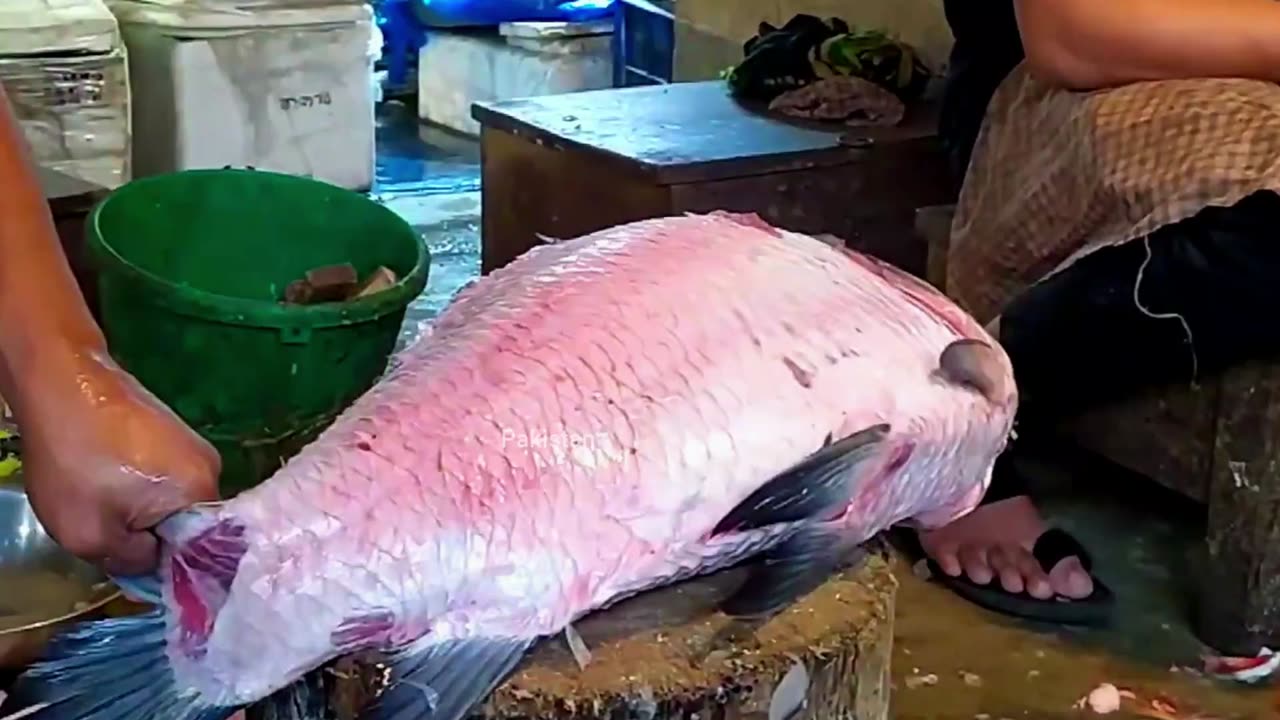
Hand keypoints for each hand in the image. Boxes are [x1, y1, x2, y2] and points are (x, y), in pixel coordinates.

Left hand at [18, 350, 219, 574]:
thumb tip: (151, 560)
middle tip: (109, 528)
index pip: (202, 552)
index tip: (132, 561)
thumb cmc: (77, 462)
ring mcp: (192, 445)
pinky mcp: (172, 432)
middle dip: (150, 535)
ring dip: (138, 510)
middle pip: (187, 525)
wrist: (63, 382)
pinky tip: (103, 476)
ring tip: (101, 497)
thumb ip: (132, 562)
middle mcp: (212, 467)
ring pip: (170, 501)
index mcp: (204, 493)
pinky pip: (160, 478)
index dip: (167, 566)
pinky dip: (133, 485)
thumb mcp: (90, 535)